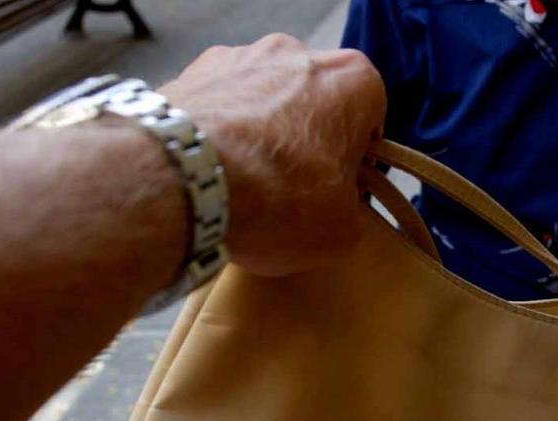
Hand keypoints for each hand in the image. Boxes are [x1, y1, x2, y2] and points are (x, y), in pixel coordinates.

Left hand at [161, 35, 386, 275]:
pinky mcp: (190, 71)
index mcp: (351, 79)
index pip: (369, 115)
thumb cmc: (281, 199)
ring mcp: (238, 56)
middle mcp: (296, 52)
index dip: (358, 155)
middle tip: (296, 189)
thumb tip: (336, 212)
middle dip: (308, 138)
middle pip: (313, 100)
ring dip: (261, 132)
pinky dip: (219, 132)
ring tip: (245, 184)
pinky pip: (218, 104)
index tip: (343, 185)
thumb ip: (351, 210)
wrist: (188, 182)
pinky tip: (211, 172)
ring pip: (262, 98)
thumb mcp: (343, 230)